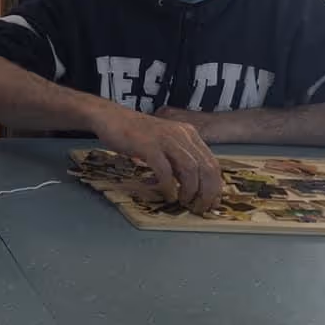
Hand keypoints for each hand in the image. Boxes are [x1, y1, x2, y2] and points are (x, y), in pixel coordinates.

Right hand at [90, 106, 222, 213]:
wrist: (109, 117)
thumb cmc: (136, 133)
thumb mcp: (165, 143)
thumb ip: (179, 158)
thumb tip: (193, 185)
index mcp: (189, 133)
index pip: (212, 163)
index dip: (215, 186)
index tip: (211, 203)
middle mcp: (181, 134)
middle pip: (206, 167)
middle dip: (207, 193)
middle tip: (199, 208)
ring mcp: (165, 139)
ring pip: (190, 170)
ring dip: (190, 191)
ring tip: (184, 202)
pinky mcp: (148, 146)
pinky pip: (165, 170)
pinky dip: (169, 186)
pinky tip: (167, 195)